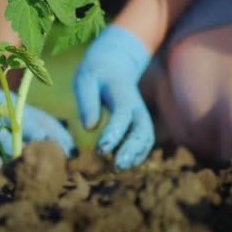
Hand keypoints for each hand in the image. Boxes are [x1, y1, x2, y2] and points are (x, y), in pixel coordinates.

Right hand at [0, 63, 75, 168]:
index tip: (71, 151)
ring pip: (8, 136)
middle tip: (60, 159)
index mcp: (12, 105)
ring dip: (23, 151)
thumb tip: (38, 141)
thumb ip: (14, 120)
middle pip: (32, 125)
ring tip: (34, 164)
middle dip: (48, 143)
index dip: (59, 134)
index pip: (44, 118)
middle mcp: (1, 110)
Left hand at [74, 25, 153, 169]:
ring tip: (118, 169)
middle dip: (131, 150)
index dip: (113, 133)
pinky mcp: (139, 122)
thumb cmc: (95, 72)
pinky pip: (144, 140)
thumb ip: (87, 102)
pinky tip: (123, 164)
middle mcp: (136, 106)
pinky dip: (137, 154)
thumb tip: (89, 127)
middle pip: (141, 130)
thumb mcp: (85, 80)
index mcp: (122, 92)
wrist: (115, 62)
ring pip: (146, 138)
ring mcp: (141, 114)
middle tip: (116, 166)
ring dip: (135, 155)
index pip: (121, 115)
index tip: (101, 150)